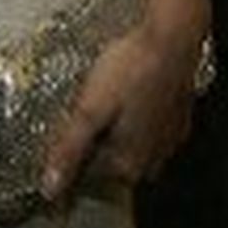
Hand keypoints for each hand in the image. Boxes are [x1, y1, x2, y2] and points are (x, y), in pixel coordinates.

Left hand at [39, 15, 206, 205]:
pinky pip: (147, 128)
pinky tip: (125, 94)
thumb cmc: (131, 70)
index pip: (88, 176)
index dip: (68, 155)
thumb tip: (49, 189)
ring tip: (100, 98)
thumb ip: (69, 150)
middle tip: (78, 109)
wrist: (173, 39)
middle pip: (109, 161)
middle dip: (91, 142)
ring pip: (129, 144)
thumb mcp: (89, 108)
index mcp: (128, 165)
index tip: (59, 136)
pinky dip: (133, 117)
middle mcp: (152, 161)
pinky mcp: (177, 118)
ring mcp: (168, 140)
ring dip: (112, 129)